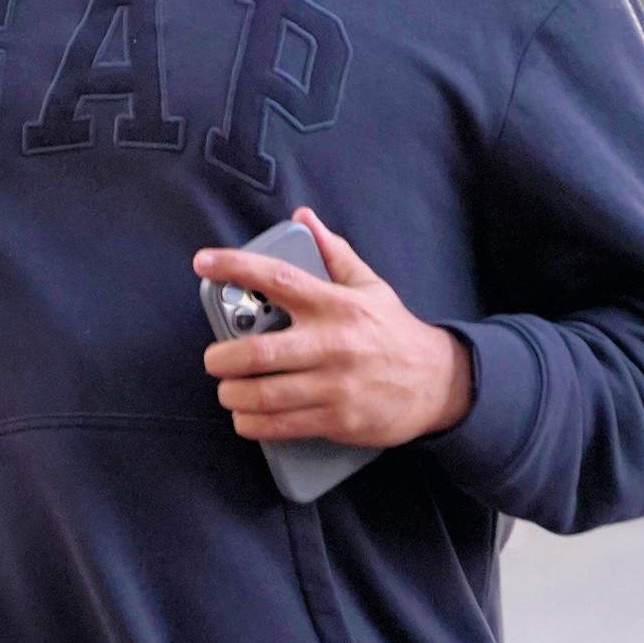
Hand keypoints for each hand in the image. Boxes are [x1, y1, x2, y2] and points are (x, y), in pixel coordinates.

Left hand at [195, 208, 473, 452]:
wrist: (439, 383)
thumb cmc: (394, 333)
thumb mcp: (370, 286)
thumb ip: (334, 253)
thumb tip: (304, 217)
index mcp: (336, 305)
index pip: (279, 278)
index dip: (236, 267)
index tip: (204, 262)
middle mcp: (333, 343)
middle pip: (259, 351)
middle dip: (223, 359)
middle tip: (215, 359)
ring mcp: (335, 384)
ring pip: (265, 394)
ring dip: (234, 395)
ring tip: (229, 391)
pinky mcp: (339, 419)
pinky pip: (282, 425)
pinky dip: (254, 423)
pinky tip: (246, 417)